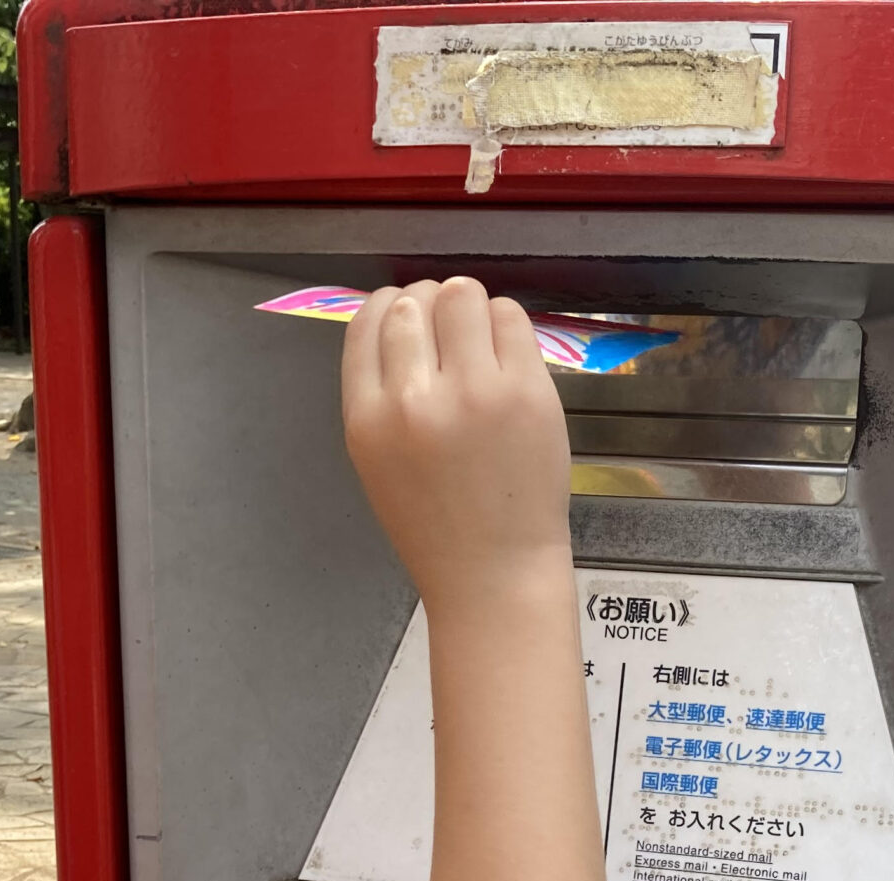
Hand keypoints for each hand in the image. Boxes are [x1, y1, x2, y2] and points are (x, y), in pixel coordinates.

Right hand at [341, 278, 572, 617]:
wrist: (493, 572)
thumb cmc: (434, 523)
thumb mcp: (377, 461)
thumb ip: (380, 393)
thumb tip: (401, 317)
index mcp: (367, 418)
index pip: (368, 321)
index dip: (390, 305)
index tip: (408, 314)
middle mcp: (414, 398)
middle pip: (416, 299)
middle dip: (431, 304)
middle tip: (449, 332)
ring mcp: (474, 391)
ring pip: (464, 295)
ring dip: (469, 305)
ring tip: (478, 338)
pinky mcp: (526, 391)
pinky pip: (512, 317)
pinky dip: (506, 322)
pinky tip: (506, 353)